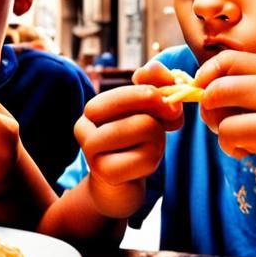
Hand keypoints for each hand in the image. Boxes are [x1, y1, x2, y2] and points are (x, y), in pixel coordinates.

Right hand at [76, 60, 184, 218]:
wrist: (119, 187)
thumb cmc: (133, 144)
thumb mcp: (147, 112)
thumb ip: (154, 84)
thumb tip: (154, 69)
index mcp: (94, 108)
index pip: (129, 91)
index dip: (156, 95)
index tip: (170, 107)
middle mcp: (85, 126)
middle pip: (142, 110)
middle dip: (160, 120)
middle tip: (163, 128)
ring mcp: (91, 151)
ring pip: (146, 129)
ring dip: (158, 141)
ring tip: (148, 149)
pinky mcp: (103, 173)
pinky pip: (145, 158)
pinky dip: (153, 160)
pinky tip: (143, 165)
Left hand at [192, 51, 255, 189]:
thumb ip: (243, 89)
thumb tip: (197, 90)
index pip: (225, 59)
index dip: (205, 77)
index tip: (205, 96)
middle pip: (216, 86)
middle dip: (208, 109)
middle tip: (219, 125)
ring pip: (218, 110)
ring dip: (219, 131)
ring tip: (239, 139)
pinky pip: (229, 134)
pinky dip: (230, 147)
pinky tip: (247, 152)